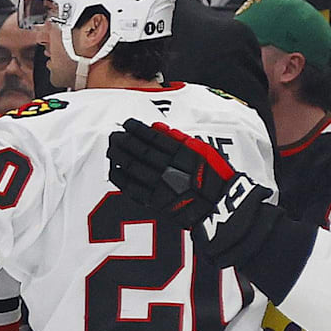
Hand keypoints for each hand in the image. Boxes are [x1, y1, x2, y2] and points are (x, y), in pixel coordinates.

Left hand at [106, 118, 273, 265]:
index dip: (137, 130)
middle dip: (123, 141)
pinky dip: (122, 178)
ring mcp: (161, 185)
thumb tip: (157, 127)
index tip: (126, 124)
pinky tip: (114, 169)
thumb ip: (180, 138)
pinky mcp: (157, 201)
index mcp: (180, 153)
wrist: (219, 206)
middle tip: (114, 135)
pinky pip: (133, 188)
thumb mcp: (203, 150)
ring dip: (119, 157)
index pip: (152, 138)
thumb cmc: (214, 176)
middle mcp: (168, 167)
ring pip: (133, 168)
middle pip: (139, 151)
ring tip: (111, 149)